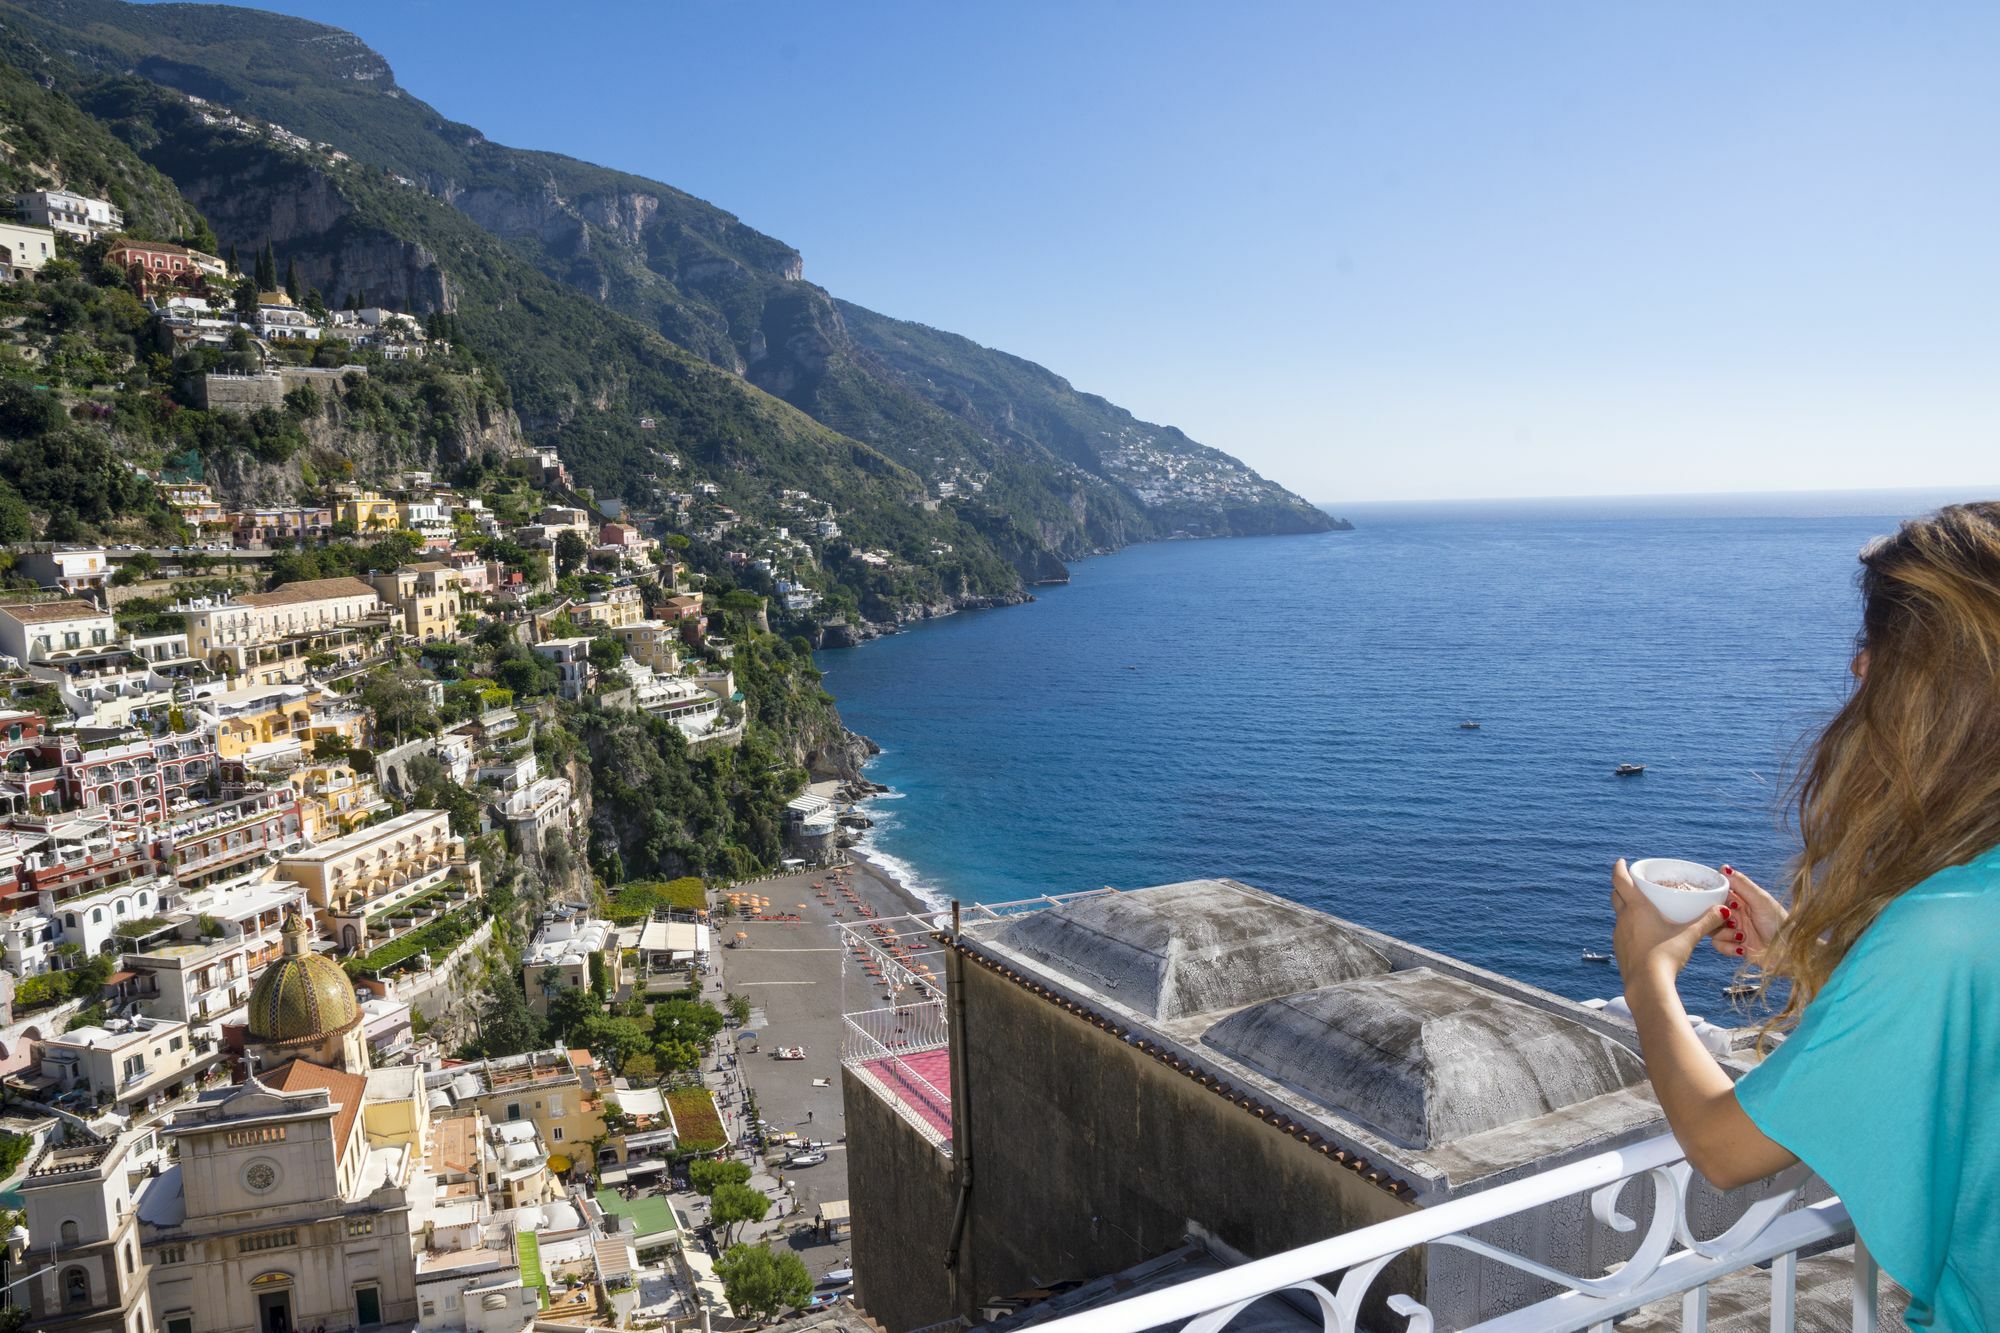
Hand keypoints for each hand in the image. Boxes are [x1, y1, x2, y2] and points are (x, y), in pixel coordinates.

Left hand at [1611, 858, 1724, 986]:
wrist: (1647, 985)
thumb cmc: (1666, 956)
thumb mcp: (1690, 936)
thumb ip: (1707, 921)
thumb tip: (1724, 911)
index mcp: (1637, 907)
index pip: (1620, 880)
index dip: (1619, 868)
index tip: (1621, 861)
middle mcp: (1623, 918)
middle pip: (1616, 895)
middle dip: (1622, 886)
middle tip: (1634, 883)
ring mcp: (1618, 934)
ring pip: (1618, 914)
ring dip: (1625, 908)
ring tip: (1640, 908)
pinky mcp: (1619, 950)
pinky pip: (1621, 932)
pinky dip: (1628, 927)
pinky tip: (1641, 934)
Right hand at [1711, 864, 1785, 963]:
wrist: (1790, 953)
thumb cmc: (1780, 924)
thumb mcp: (1761, 900)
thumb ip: (1742, 884)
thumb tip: (1723, 867)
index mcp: (1742, 900)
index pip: (1719, 893)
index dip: (1714, 896)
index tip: (1720, 901)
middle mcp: (1736, 914)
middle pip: (1712, 911)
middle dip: (1717, 916)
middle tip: (1733, 920)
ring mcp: (1734, 931)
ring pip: (1712, 928)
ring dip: (1724, 932)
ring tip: (1741, 934)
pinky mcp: (1734, 947)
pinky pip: (1718, 944)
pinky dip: (1727, 947)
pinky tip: (1742, 948)